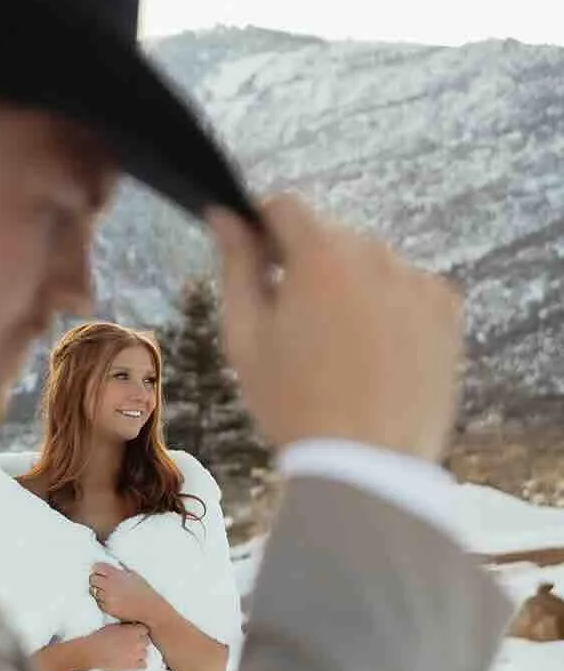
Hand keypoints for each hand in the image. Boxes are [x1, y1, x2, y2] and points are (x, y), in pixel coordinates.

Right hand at [81, 622, 151, 670]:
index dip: (138, 632)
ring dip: (139, 653)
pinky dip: (139, 664)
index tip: (133, 634)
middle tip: (130, 644)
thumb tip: (131, 627)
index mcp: (133, 631)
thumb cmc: (100, 637)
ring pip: (145, 653)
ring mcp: (136, 654)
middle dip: (140, 642)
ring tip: (129, 654)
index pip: (144, 630)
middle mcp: (138, 642)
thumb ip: (125, 627)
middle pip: (146, 641)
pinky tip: (131, 662)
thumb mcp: (114, 626)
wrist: (92, 652)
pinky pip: (144, 665)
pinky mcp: (133, 665)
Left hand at [89, 564, 162, 625]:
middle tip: (100, 582)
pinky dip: (101, 601)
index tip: (98, 571)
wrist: (148, 608)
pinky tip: (110, 600)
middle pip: (92, 578)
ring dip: (98, 591)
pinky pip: (98, 602)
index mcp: (117, 574)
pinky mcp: (107, 607)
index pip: (97, 567)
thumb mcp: (133, 575)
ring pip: (93, 591)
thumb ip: (121, 570)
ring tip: (106, 592)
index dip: (97, 569)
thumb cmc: (143, 591)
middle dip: (95, 580)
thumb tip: (111, 564)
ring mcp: (108, 597)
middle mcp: (111, 584)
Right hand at [208, 194, 464, 462]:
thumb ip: (236, 265)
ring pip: (371, 264)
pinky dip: (391, 310)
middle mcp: (374, 254)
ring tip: (341, 352)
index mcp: (320, 254)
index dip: (264, 231)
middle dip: (309, 267)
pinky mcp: (446, 309)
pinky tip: (376, 357)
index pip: (285, 206)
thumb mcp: (247, 336)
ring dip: (352, 287)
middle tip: (298, 328)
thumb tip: (225, 216)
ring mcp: (416, 280)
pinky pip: (408, 290)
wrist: (367, 464)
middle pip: (330, 237)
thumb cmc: (294, 404)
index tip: (260, 267)